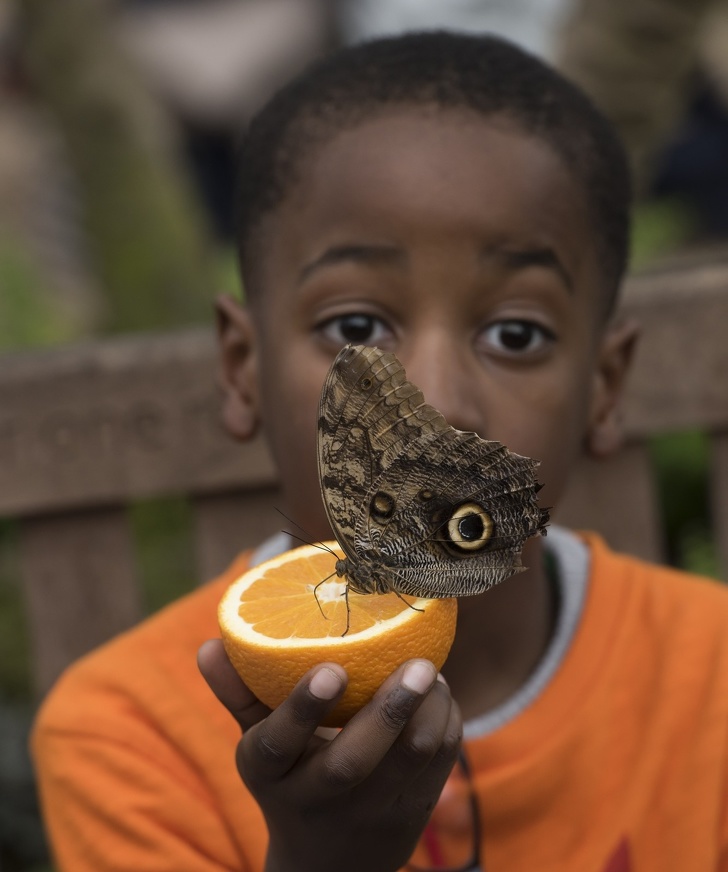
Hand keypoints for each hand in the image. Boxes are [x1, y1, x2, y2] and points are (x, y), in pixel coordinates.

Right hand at [198, 640, 461, 871]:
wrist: (330, 864)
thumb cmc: (290, 780)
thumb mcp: (259, 744)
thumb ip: (239, 693)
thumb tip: (208, 645)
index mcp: (273, 774)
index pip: (278, 744)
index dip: (302, 708)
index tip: (331, 669)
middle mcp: (319, 797)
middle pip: (353, 760)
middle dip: (388, 710)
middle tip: (417, 664)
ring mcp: (371, 809)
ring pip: (409, 761)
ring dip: (428, 712)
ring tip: (430, 671)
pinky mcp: (413, 811)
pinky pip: (440, 765)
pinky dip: (447, 724)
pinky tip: (440, 694)